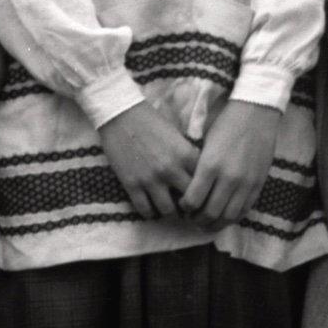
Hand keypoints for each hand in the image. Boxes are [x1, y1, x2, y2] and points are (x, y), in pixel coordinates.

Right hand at [98, 99, 197, 218]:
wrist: (121, 115)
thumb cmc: (152, 122)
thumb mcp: (178, 137)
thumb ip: (189, 156)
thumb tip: (200, 176)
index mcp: (186, 155)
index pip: (205, 183)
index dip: (206, 191)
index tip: (204, 195)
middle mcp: (171, 170)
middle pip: (191, 200)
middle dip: (192, 206)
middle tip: (190, 208)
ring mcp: (150, 179)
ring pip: (168, 211)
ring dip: (171, 212)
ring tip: (171, 208)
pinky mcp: (132, 185)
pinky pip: (145, 210)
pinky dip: (150, 212)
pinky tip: (152, 207)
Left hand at [182, 100, 281, 226]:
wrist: (256, 113)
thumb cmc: (226, 125)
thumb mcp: (205, 145)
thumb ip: (198, 170)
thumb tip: (188, 191)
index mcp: (210, 166)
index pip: (192, 200)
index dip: (184, 208)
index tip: (183, 205)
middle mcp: (228, 178)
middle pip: (209, 213)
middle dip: (197, 220)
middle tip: (192, 218)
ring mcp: (246, 183)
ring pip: (228, 217)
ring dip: (215, 224)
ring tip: (207, 222)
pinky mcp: (258, 184)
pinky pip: (245, 210)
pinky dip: (232, 217)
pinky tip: (225, 216)